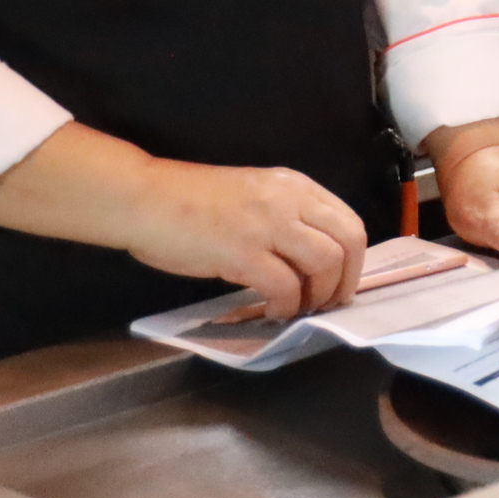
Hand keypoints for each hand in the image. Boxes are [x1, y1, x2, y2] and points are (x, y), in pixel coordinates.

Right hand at [118, 159, 370, 319]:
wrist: (144, 199)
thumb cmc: (191, 200)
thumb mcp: (254, 195)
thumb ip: (286, 215)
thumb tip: (309, 257)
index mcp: (295, 185)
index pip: (349, 222)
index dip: (353, 260)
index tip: (341, 284)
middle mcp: (290, 200)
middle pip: (348, 242)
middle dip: (345, 281)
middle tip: (328, 304)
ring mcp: (268, 225)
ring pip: (325, 264)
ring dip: (318, 295)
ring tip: (298, 309)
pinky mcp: (242, 253)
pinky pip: (285, 287)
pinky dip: (286, 306)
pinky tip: (272, 312)